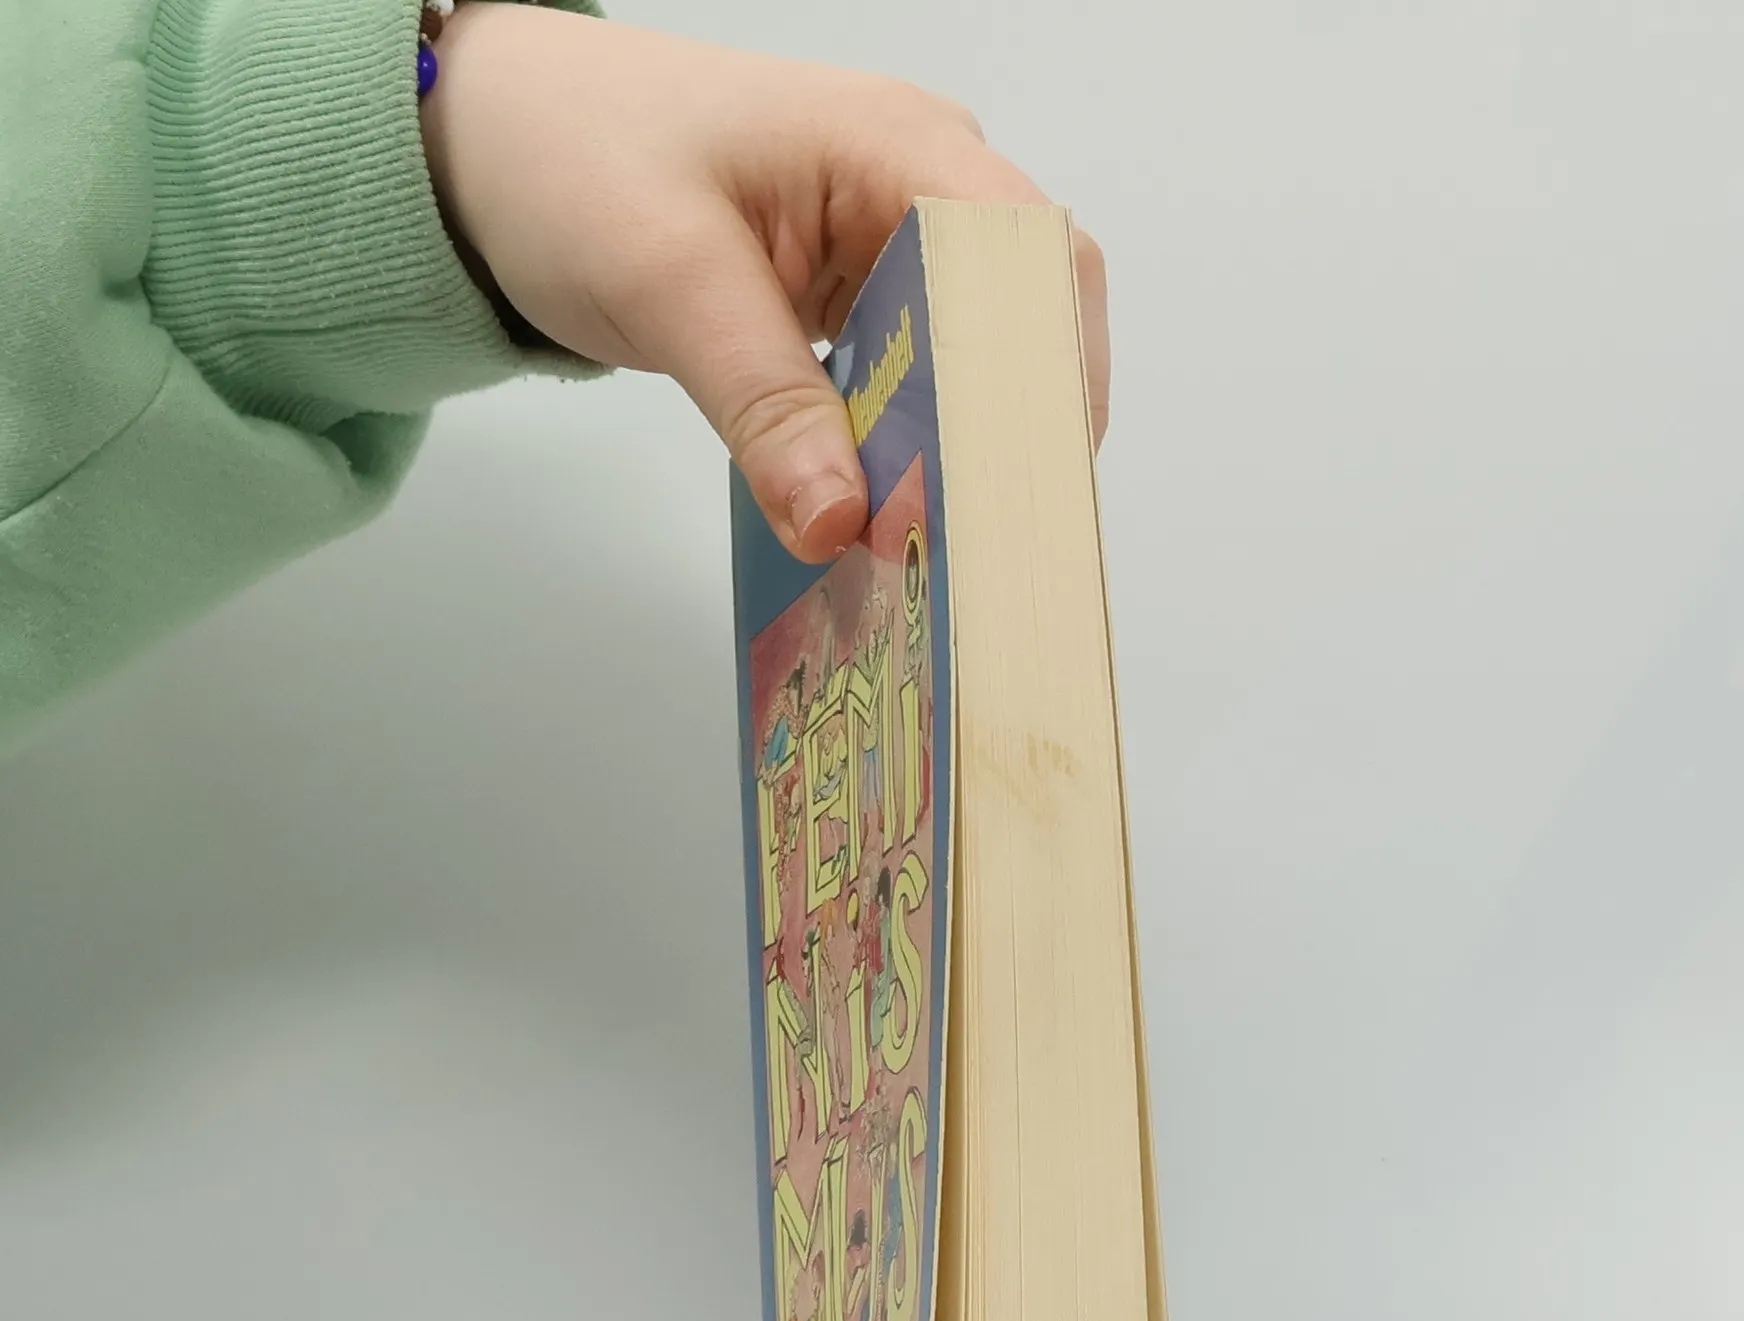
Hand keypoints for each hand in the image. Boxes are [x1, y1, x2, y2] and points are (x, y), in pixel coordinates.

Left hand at [421, 6, 1109, 562]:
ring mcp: (898, 244)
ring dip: (968, 454)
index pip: (1027, 264)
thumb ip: (764, 405)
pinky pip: (924, 382)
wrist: (499, 144)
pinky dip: (916, 450)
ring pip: (983, 361)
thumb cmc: (573, 159)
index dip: (1040, 382)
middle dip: (1015, 436)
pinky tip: (895, 513)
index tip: (1014, 494)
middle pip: (1027, 322)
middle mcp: (924, 185)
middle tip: (984, 549)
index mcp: (897, 144)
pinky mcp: (866, 298)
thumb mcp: (666, 284)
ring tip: (948, 549)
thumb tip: (842, 522)